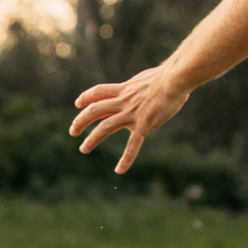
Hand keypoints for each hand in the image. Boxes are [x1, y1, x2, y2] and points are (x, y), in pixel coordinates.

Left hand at [69, 65, 188, 173]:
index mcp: (124, 89)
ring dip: (92, 139)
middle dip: (81, 121)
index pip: (99, 92)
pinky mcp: (143, 125)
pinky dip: (126, 159)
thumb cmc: (167, 77)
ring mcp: (132, 114)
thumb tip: (140, 90)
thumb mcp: (146, 79)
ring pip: (105, 127)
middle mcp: (124, 101)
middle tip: (72, 131)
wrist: (174, 80)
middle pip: (95, 110)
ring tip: (83, 149)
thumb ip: (138, 88)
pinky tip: (119, 170)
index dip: (86, 97)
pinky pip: (132, 145)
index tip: (78, 104)